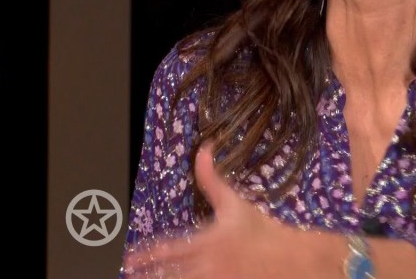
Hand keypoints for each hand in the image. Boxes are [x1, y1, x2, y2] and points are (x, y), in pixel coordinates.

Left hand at [123, 142, 333, 277]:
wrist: (287, 258)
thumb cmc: (260, 229)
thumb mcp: (234, 202)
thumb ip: (212, 179)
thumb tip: (204, 150)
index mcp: (206, 241)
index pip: (168, 250)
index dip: (146, 255)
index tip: (128, 258)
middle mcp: (206, 265)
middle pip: (169, 273)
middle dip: (147, 274)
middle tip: (128, 273)